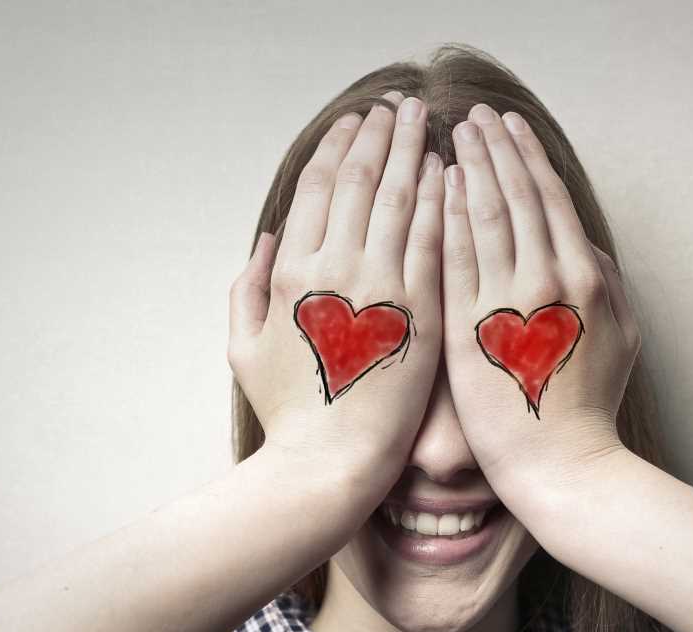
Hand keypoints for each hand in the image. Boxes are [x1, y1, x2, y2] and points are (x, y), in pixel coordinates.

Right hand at [229, 91, 444, 496]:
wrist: (332, 464)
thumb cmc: (288, 412)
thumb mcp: (243, 346)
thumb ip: (248, 284)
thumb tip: (268, 238)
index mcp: (291, 271)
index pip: (318, 186)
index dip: (338, 146)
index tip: (355, 121)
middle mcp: (336, 267)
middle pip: (362, 179)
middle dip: (379, 134)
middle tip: (395, 105)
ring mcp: (383, 287)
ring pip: (401, 198)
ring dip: (412, 151)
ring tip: (423, 121)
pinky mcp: (424, 311)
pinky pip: (435, 239)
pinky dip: (441, 199)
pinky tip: (449, 172)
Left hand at [441, 104, 640, 511]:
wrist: (561, 467)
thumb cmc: (589, 408)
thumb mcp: (621, 337)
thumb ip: (606, 282)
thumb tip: (584, 244)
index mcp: (585, 277)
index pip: (549, 199)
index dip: (525, 156)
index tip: (505, 126)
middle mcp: (548, 279)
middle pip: (515, 195)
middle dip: (491, 148)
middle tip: (470, 114)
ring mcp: (506, 302)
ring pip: (483, 216)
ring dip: (465, 168)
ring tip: (448, 137)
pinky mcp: (468, 329)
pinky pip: (454, 259)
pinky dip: (445, 217)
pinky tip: (435, 189)